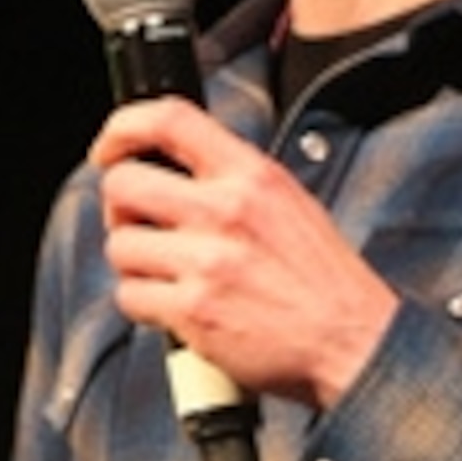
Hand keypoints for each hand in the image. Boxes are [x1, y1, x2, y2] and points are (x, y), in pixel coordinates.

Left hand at [93, 96, 397, 410]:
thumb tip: (178, 170)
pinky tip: (176, 308)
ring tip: (168, 275)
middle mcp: (227, 211)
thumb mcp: (290, 202)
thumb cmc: (325, 281)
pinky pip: (131, 297)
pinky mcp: (193, 310)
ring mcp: (207, 261)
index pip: (170, 120)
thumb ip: (235, 180)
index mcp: (252, 175)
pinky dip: (145, 306)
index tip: (109, 149)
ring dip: (135, 264)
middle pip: (123, 184)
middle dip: (119, 208)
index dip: (122, 129)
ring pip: (119, 246)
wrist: (352, 340)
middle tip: (138, 226)